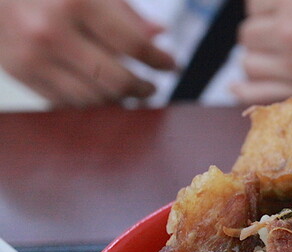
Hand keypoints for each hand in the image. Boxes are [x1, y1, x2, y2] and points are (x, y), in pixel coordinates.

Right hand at [0, 0, 175, 107]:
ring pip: (93, 98)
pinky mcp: (20, 72)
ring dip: (118, 100)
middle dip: (142, 88)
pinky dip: (90, 102)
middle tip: (151, 86)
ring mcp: (33, 55)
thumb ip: (125, 11)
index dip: (159, 60)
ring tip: (129, 91)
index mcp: (75, 2)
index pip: (133, 45)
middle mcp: (52, 31)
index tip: (171, 65)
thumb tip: (158, 36)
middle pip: (116, 80)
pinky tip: (101, 93)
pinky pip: (66, 102)